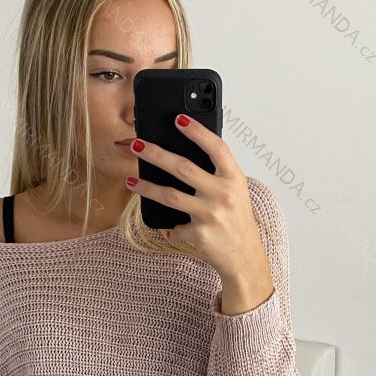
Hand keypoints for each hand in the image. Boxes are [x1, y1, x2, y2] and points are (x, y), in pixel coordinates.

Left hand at [126, 114, 265, 277]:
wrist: (244, 256)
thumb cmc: (236, 220)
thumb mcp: (235, 191)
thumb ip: (217, 173)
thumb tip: (181, 153)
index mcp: (234, 178)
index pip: (216, 148)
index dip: (198, 132)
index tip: (178, 119)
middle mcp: (224, 194)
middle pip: (183, 168)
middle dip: (156, 154)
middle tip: (136, 144)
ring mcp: (211, 215)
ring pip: (170, 196)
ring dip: (147, 187)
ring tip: (131, 180)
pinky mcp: (200, 234)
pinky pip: (175, 226)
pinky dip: (171, 226)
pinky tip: (170, 226)